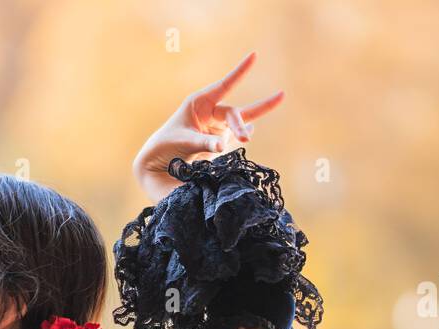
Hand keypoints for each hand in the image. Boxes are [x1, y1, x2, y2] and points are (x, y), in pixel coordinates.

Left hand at [133, 51, 284, 203]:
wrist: (158, 162)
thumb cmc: (167, 146)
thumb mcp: (184, 142)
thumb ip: (204, 143)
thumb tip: (223, 146)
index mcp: (199, 103)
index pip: (224, 85)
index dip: (240, 71)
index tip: (254, 56)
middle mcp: (209, 113)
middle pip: (232, 113)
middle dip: (239, 125)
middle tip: (245, 140)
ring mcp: (215, 127)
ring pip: (238, 122)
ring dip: (247, 125)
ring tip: (280, 97)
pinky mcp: (217, 142)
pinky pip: (234, 135)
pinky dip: (244, 131)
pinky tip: (251, 129)